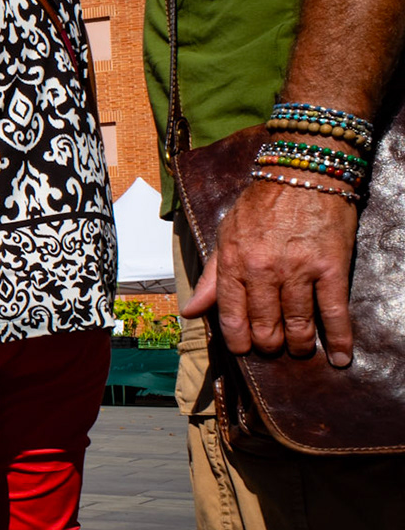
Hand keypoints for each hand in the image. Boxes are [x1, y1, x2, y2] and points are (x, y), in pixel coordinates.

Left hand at [184, 178, 358, 364]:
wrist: (301, 173)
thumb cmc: (260, 204)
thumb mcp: (225, 235)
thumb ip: (211, 278)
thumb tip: (190, 312)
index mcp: (234, 263)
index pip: (232, 316)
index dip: (239, 340)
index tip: (245, 350)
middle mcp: (263, 270)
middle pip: (265, 326)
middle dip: (269, 345)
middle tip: (274, 348)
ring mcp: (298, 270)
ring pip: (297, 324)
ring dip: (299, 345)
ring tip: (300, 350)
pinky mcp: (330, 267)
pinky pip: (333, 311)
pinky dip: (338, 338)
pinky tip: (339, 356)